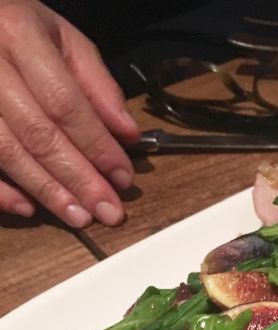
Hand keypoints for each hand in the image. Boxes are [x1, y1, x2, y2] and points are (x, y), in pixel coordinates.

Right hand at [0, 0, 140, 226]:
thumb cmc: (17, 28)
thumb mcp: (61, 38)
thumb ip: (97, 84)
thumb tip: (128, 134)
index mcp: (19, 34)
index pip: (65, 102)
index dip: (97, 145)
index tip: (123, 177)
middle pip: (38, 132)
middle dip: (78, 178)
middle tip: (108, 212)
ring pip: (5, 151)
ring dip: (46, 190)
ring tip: (79, 217)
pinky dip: (0, 190)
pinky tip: (27, 209)